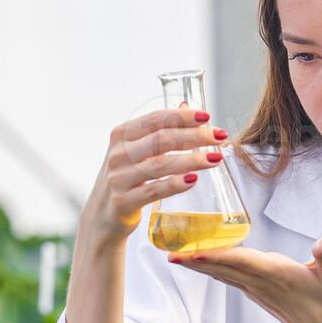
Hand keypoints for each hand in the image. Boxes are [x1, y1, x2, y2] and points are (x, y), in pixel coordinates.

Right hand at [78, 105, 228, 251]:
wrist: (102, 215)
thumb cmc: (125, 179)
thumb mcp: (135, 151)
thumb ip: (158, 130)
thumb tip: (187, 106)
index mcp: (121, 135)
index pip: (155, 119)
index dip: (182, 116)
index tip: (207, 117)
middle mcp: (118, 154)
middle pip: (161, 139)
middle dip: (194, 136)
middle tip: (219, 136)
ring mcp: (118, 178)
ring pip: (160, 164)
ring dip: (191, 160)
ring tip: (215, 159)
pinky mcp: (123, 202)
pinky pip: (154, 191)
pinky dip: (175, 184)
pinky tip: (193, 180)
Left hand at [169, 237, 321, 322]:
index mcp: (276, 274)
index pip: (241, 262)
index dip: (218, 256)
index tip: (194, 253)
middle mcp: (260, 282)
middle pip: (222, 268)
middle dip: (195, 261)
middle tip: (169, 255)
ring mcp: (255, 289)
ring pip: (221, 273)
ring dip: (197, 265)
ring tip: (175, 257)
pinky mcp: (255, 291)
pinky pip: (227, 278)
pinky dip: (210, 269)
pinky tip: (198, 262)